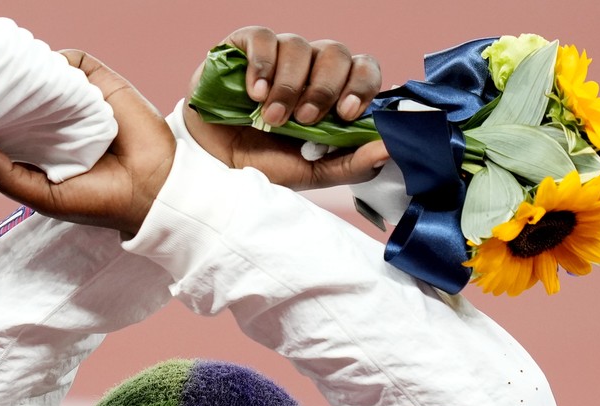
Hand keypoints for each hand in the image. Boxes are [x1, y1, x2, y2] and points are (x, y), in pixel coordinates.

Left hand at [0, 50, 174, 236]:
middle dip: (3, 91)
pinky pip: (74, 62)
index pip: (6, 126)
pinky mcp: (101, 84)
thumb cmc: (98, 201)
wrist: (151, 190)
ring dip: (29, 72)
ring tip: (13, 77)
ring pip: (44, 75)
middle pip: (22, 96)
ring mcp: (78, 102)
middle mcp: (56, 123)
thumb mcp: (43, 197)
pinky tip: (47, 74)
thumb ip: (6, 176)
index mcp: (40, 150)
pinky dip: (59, 62)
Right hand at [184, 27, 389, 189]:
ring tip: (271, 117)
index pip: (363, 69)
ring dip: (288, 85)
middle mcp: (308, 68)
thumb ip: (350, 164)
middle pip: (336, 53)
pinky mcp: (242, 47)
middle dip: (324, 88)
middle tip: (305, 119)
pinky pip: (262, 38)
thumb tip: (389, 149)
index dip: (361, 85)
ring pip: (299, 45)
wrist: (210, 164)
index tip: (346, 113)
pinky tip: (254, 92)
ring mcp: (276, 55)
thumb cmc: (261, 164)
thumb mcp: (309, 172)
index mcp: (332, 91)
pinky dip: (262, 64)